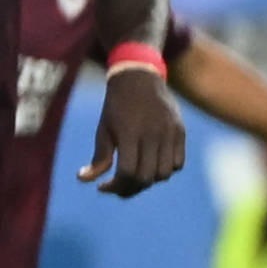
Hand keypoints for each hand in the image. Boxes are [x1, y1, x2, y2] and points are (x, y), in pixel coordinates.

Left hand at [82, 68, 185, 197]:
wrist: (140, 78)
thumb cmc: (116, 106)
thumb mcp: (103, 130)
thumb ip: (99, 157)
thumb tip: (85, 180)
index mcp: (129, 133)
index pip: (127, 172)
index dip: (115, 186)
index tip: (103, 187)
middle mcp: (152, 134)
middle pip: (146, 177)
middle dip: (130, 188)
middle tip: (119, 188)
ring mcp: (169, 133)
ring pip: (164, 174)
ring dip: (149, 180)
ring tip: (136, 176)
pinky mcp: (180, 132)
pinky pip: (178, 163)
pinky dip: (165, 170)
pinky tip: (152, 165)